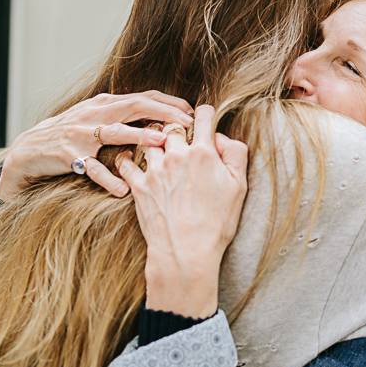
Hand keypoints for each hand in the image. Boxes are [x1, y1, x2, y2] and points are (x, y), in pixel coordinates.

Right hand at [0, 91, 192, 200]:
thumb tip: (161, 118)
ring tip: (161, 143)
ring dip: (139, 136)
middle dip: (163, 113)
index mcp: (107, 103)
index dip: (169, 102)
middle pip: (134, 107)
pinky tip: (123, 189)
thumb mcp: (98, 117)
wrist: (29, 148)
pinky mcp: (68, 155)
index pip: (144, 97)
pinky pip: (90, 168)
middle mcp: (96, 113)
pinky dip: (107, 178)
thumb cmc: (71, 134)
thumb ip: (125, 116)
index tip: (193, 112)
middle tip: (187, 124)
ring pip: (114, 132)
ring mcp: (82, 133)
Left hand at [118, 105, 247, 317]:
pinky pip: (126, 163)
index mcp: (203, 152)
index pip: (202, 116)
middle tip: (179, 133)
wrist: (185, 253)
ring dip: (153, 139)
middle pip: (172, 125)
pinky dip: (127, 157)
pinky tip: (129, 156)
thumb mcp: (239, 187)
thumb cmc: (216, 223)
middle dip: (177, 126)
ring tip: (157, 144)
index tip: (204, 117)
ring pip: (149, 140)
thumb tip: (221, 138)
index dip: (205, 113)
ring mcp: (155, 170)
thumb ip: (235, 154)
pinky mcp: (138, 187)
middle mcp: (177, 156)